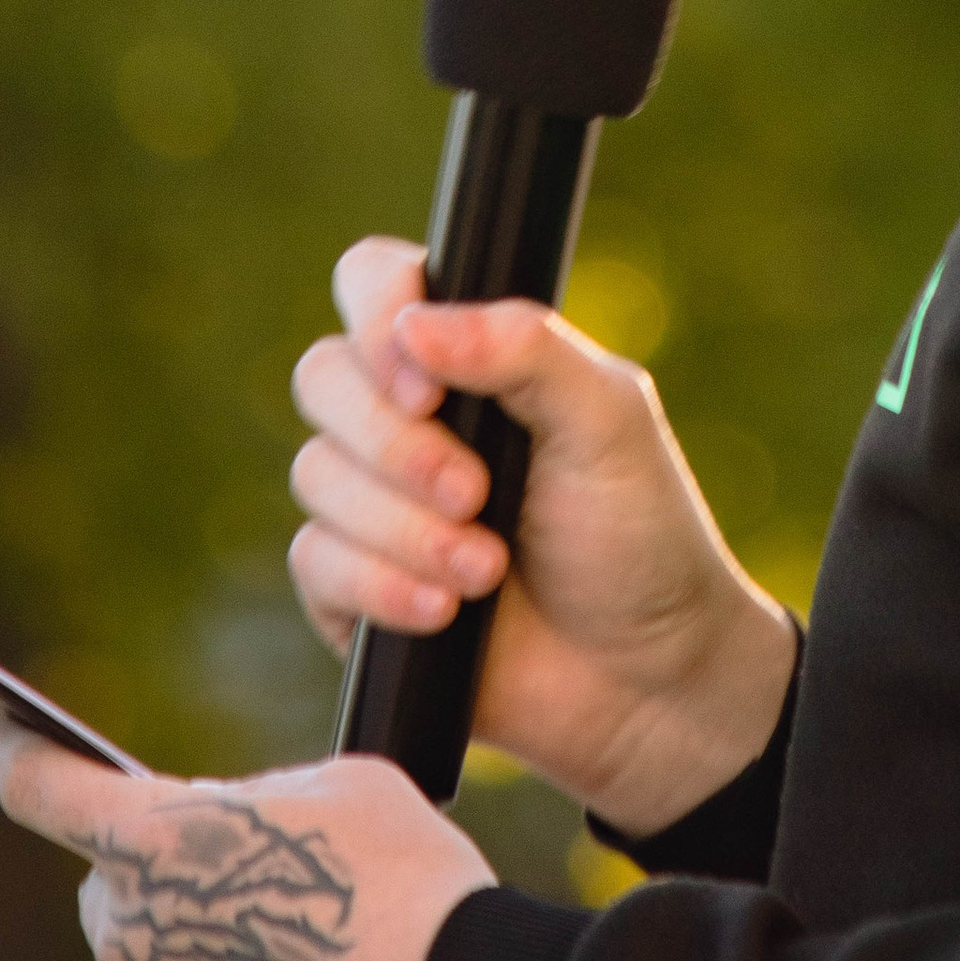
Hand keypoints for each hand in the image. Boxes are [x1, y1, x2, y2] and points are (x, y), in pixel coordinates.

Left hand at [0, 720, 490, 960]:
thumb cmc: (405, 878)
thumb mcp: (342, 785)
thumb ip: (260, 802)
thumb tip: (240, 841)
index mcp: (152, 840)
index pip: (40, 787)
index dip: (16, 756)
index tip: (3, 743)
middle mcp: (133, 937)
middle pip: (112, 887)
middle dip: (162, 870)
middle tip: (251, 863)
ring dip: (209, 944)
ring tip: (310, 938)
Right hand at [289, 239, 796, 837]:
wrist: (644, 680)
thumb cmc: (639, 533)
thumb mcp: (610, 420)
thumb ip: (524, 349)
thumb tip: (411, 324)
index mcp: (469, 353)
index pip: (373, 280)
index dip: (374, 316)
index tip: (430, 386)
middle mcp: (408, 415)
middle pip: (322, 376)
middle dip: (394, 443)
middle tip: (477, 493)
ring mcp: (374, 501)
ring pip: (315, 474)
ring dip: (404, 529)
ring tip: (488, 570)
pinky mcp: (353, 586)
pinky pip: (314, 562)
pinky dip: (381, 586)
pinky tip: (445, 614)